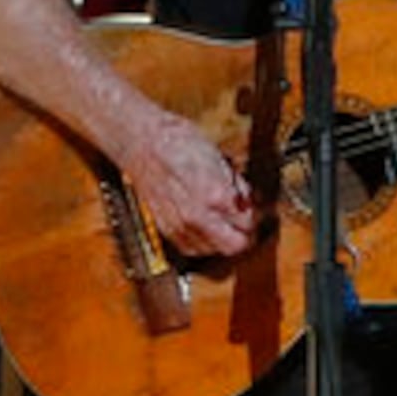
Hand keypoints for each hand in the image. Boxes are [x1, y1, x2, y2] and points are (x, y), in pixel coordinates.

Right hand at [123, 100, 254, 256]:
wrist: (142, 144)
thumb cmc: (179, 144)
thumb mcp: (220, 158)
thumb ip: (238, 186)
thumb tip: (250, 203)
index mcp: (214, 196)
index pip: (249, 223)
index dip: (254, 214)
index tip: (252, 207)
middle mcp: (195, 216)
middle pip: (234, 246)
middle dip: (243, 233)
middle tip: (243, 218)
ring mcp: (178, 226)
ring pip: (215, 251)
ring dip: (223, 238)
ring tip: (221, 218)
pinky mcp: (165, 230)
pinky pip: (192, 249)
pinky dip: (203, 242)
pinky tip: (206, 227)